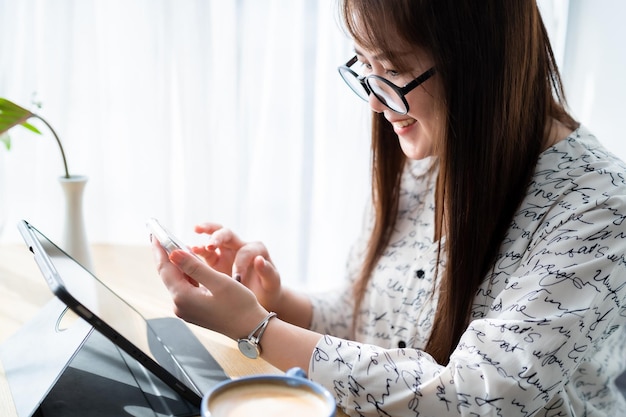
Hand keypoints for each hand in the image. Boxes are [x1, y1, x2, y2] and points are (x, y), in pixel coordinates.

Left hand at [152, 239, 267, 338]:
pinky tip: (191, 266)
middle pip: (168, 275)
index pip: (165, 268)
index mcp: (183, 297)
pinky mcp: (193, 310)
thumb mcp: (218, 281)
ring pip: (176, 280)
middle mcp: (180, 305)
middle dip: (166, 255)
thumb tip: (173, 253)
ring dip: (177, 264)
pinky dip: (186, 274)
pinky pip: (184, 287)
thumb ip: (194, 266)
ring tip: (177, 246)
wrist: (250, 328)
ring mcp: (186, 309)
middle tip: (163, 237)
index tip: (156, 234)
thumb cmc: (239, 306)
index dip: (160, 249)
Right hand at [192, 223, 282, 311]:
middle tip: (210, 246)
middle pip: (226, 233)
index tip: (237, 278)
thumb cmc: (268, 290)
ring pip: (213, 238)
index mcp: (256, 249)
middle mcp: (240, 246)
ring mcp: (226, 252)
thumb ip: (267, 272)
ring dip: (203, 240)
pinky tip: (187, 254)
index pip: (244, 251)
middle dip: (217, 237)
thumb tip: (259, 260)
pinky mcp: (215, 261)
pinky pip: (204, 253)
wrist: (260, 300)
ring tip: (193, 247)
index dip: (240, 262)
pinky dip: (196, 252)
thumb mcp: (271, 283)